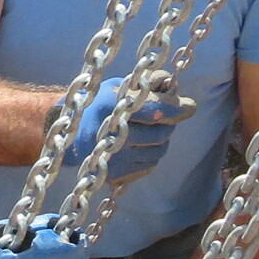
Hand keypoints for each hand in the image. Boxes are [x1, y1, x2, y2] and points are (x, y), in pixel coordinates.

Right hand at [70, 74, 195, 187]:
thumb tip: (175, 86)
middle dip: (168, 124)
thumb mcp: (117, 86)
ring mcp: (114, 158)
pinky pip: (149, 165)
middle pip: (161, 132)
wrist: (69, 137)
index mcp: (110, 106)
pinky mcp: (117, 174)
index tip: (189, 106)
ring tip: (147, 132)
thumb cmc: (97, 105)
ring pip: (159, 151)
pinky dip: (150, 155)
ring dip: (160, 141)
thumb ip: (147, 83)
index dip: (176, 108)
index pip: (155, 110)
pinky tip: (137, 147)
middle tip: (162, 118)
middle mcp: (112, 135)